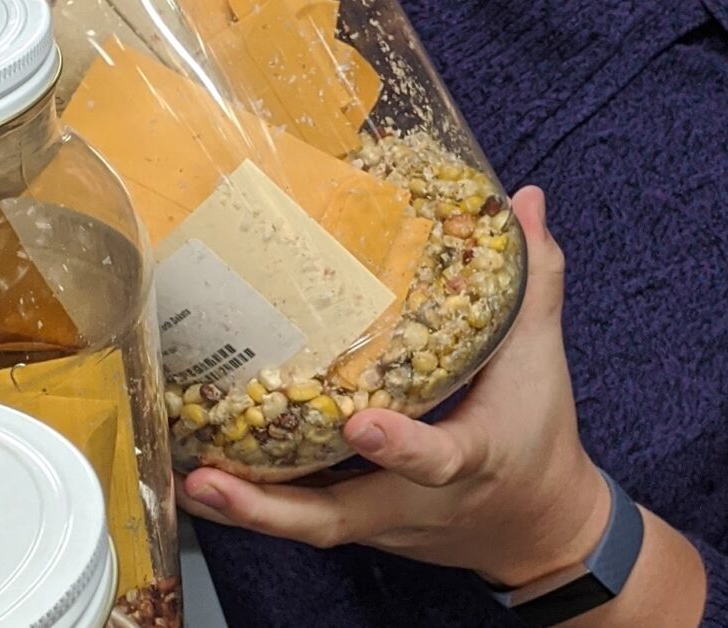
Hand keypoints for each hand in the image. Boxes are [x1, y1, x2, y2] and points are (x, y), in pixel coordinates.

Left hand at [181, 187, 613, 587]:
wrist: (541, 528)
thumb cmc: (537, 434)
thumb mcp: (542, 358)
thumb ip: (535, 280)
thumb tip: (528, 200)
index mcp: (470, 459)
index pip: (436, 460)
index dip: (400, 447)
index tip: (363, 424)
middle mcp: (414, 502)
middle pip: (335, 517)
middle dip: (269, 507)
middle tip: (207, 477)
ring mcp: (383, 520)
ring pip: (307, 524)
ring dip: (245, 508)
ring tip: (186, 480)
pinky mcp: (362, 521)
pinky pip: (304, 515)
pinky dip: (257, 502)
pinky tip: (206, 477)